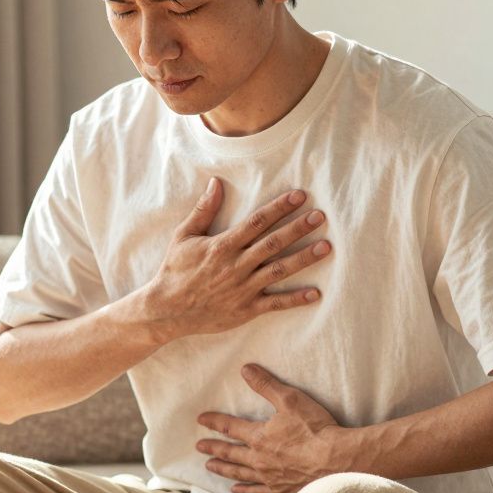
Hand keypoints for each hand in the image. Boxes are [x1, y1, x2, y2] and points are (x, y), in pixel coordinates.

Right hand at [142, 177, 331, 342]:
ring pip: (279, 271)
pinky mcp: (246, 309)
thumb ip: (203, 210)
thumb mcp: (184, 236)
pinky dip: (295, 299)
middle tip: (320, 216)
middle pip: (273, 243)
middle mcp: (236, 265)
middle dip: (298, 228)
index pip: (257, 222)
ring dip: (303, 259)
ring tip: (325, 247)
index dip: (279, 208)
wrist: (167, 310)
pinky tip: (315, 293)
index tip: (299, 196)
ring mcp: (243, 288)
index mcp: (223, 245)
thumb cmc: (175, 270)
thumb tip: (216, 182)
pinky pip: (275, 304)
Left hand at [196, 363, 347, 492]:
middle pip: (230, 452)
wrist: (337, 461)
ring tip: (210, 467)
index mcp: (259, 437)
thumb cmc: (315, 429)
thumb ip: (266, 385)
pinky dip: (244, 490)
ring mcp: (269, 477)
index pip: (230, 427)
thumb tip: (246, 369)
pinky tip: (236, 490)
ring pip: (239, 473)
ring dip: (223, 469)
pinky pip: (257, 492)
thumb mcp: (290, 399)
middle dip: (213, 448)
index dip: (214, 422)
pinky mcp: (281, 491)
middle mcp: (259, 459)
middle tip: (199, 447)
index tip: (201, 420)